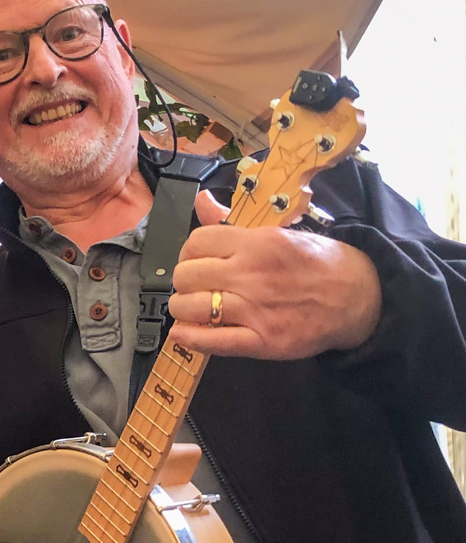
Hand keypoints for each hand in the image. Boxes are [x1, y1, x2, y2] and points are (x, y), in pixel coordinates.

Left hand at [168, 191, 381, 359]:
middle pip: (186, 276)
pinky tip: (184, 333)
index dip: (187, 253)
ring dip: (183, 310)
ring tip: (192, 310)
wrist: (359, 296)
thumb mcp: (277, 232)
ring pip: (191, 308)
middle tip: (193, 287)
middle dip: (183, 282)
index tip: (195, 262)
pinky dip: (190, 338)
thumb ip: (231, 223)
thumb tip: (201, 201)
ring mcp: (256, 309)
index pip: (196, 242)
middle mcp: (252, 274)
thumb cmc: (316, 262)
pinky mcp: (262, 340)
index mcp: (256, 243)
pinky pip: (211, 341)